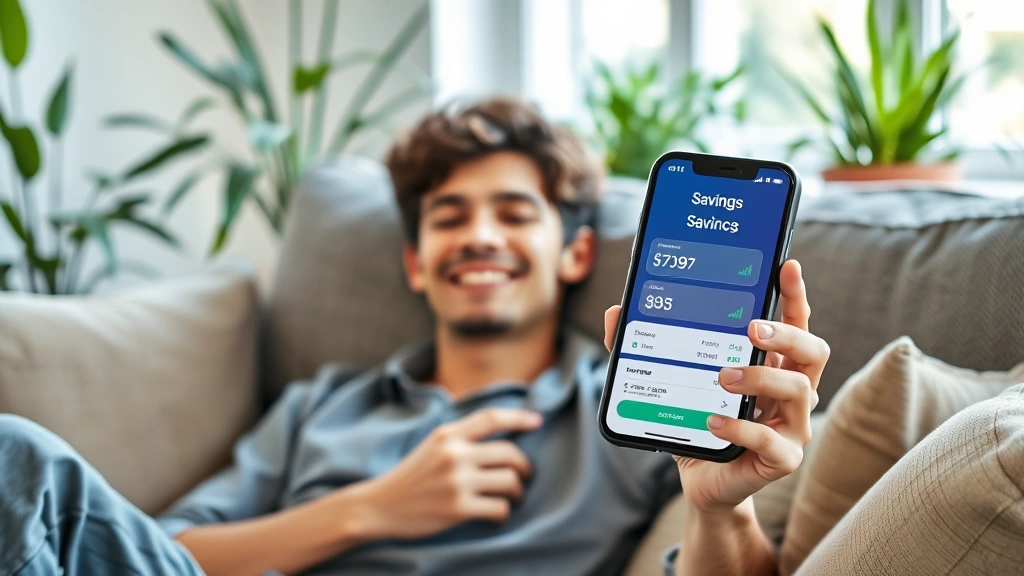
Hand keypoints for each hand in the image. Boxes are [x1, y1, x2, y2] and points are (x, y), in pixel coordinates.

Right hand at [349, 407, 540, 539]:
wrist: (378, 506)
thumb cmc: (410, 478)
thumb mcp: (431, 446)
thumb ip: (460, 438)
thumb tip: (501, 436)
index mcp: (447, 434)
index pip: (491, 417)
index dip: (519, 417)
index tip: (538, 421)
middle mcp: (454, 454)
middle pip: (510, 453)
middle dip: (524, 467)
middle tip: (523, 477)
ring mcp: (456, 481)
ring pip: (510, 481)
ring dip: (517, 492)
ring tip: (510, 498)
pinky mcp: (458, 508)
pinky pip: (500, 508)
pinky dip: (503, 513)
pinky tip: (495, 514)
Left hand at [604, 259, 828, 513]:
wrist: (702, 481)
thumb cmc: (696, 422)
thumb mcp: (673, 380)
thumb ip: (648, 346)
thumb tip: (616, 312)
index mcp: (773, 364)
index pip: (795, 323)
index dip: (795, 295)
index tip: (787, 266)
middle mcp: (792, 391)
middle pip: (813, 352)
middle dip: (787, 335)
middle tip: (752, 329)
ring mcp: (792, 426)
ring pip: (800, 391)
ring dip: (760, 378)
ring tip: (723, 376)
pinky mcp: (782, 458)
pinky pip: (772, 440)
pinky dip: (742, 427)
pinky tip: (714, 420)